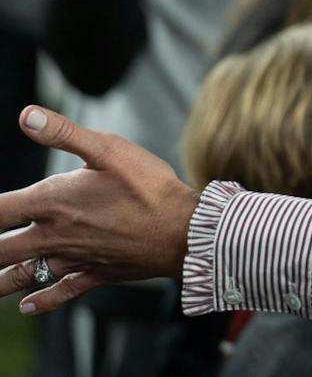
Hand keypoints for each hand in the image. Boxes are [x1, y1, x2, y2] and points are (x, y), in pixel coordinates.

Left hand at [0, 106, 198, 314]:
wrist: (183, 230)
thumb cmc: (149, 187)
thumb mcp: (110, 149)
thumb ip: (65, 132)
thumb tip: (28, 116)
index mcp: (52, 202)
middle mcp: (54, 236)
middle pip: (0, 250)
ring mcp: (73, 259)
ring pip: (22, 276)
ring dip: (0, 281)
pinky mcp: (94, 274)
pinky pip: (59, 293)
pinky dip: (39, 302)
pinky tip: (26, 306)